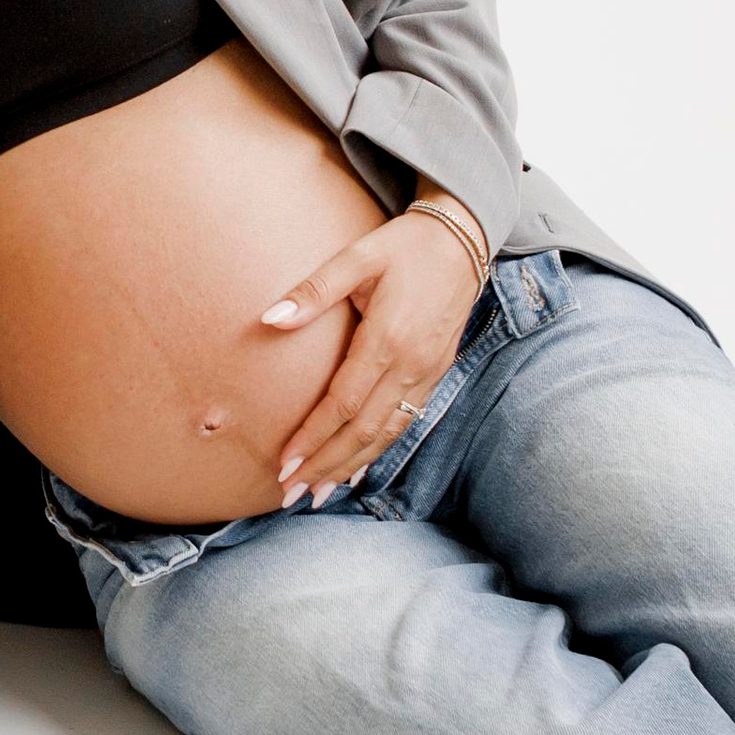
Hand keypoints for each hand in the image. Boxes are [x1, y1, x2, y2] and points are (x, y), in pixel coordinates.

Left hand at [260, 208, 481, 505]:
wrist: (464, 239)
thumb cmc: (405, 245)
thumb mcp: (358, 256)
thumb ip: (314, 290)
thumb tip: (269, 319)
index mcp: (388, 338)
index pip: (344, 403)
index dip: (313, 436)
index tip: (284, 462)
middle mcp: (412, 365)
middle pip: (364, 430)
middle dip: (325, 466)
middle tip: (290, 494)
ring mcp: (428, 373)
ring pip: (387, 434)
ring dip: (350, 466)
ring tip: (318, 494)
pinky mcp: (437, 373)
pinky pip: (406, 422)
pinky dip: (379, 450)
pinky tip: (357, 468)